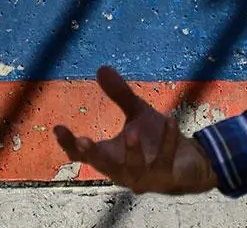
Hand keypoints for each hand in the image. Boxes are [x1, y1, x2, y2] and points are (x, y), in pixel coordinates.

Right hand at [52, 66, 219, 195]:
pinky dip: (168, 141)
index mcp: (111, 157)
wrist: (189, 163)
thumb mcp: (136, 114)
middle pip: (103, 166)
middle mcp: (124, 172)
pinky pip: (166, 159)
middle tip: (81, 140)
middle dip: (93, 154)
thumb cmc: (154, 141)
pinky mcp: (168, 178)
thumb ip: (119, 95)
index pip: (83, 155)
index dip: (69, 144)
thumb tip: (101, 67)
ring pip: (134, 169)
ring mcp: (146, 178)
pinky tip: (171, 121)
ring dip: (132, 153)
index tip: (58, 127)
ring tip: (131, 133)